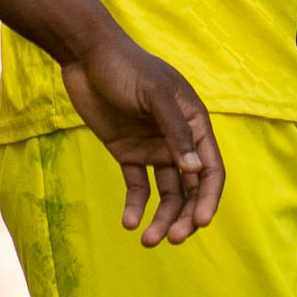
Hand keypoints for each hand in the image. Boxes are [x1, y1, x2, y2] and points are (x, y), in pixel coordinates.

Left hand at [59, 26, 222, 244]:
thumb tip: (196, 171)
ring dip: (161, 217)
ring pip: (165, 193)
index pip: (211, 169)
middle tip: (171, 238)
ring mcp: (153, 147)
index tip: (198, 223)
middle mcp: (178, 140)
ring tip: (148, 240)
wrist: (85, 55)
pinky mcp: (127, 152)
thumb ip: (175, 132)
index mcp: (195, 124)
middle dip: (183, 215)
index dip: (208, 198)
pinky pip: (137, 185)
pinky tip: (129, 222)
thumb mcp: (154, 95)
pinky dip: (135, 206)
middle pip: (190, 188)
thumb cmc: (126, 67)